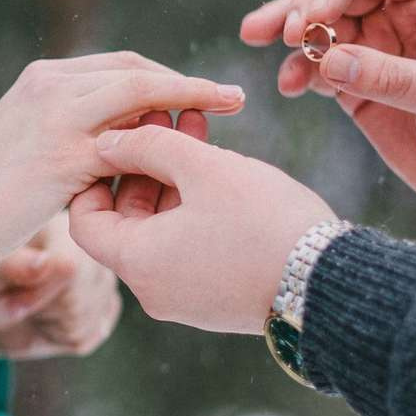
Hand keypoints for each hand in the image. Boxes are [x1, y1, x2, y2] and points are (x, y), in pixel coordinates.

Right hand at [0, 52, 244, 274]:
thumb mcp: (25, 142)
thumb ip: (68, 128)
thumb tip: (116, 138)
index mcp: (42, 78)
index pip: (121, 64)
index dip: (168, 77)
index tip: (201, 93)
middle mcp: (49, 86)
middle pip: (137, 70)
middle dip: (190, 82)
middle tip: (232, 98)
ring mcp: (56, 118)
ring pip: (140, 94)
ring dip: (191, 100)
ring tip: (229, 113)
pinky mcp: (62, 157)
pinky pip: (127, 145)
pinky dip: (164, 147)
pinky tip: (190, 163)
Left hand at [0, 213, 122, 367]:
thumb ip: (12, 266)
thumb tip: (42, 263)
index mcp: (64, 228)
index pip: (70, 269)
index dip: (39, 293)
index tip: (14, 295)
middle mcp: (93, 250)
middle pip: (80, 300)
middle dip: (43, 310)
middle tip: (21, 302)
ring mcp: (104, 281)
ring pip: (83, 322)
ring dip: (48, 325)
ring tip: (34, 308)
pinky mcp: (107, 311)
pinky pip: (86, 336)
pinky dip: (59, 337)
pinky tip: (48, 321)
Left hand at [67, 124, 336, 334]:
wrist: (330, 284)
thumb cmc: (264, 223)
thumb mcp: (203, 168)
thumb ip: (148, 145)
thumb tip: (107, 140)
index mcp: (138, 264)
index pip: (84, 219)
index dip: (94, 172)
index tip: (115, 137)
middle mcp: (153, 290)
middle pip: (125, 220)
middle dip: (143, 164)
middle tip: (164, 117)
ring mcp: (186, 298)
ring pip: (162, 229)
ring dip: (173, 179)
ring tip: (197, 127)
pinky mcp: (217, 298)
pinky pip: (189, 247)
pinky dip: (195, 207)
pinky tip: (219, 166)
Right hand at [239, 0, 415, 241]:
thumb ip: (389, 78)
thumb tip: (328, 59)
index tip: (318, 14)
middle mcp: (396, 17)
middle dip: (306, 2)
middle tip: (290, 34)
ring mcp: (373, 52)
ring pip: (318, 25)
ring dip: (287, 28)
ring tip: (259, 40)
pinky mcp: (355, 89)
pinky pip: (315, 69)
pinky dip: (296, 72)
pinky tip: (288, 86)